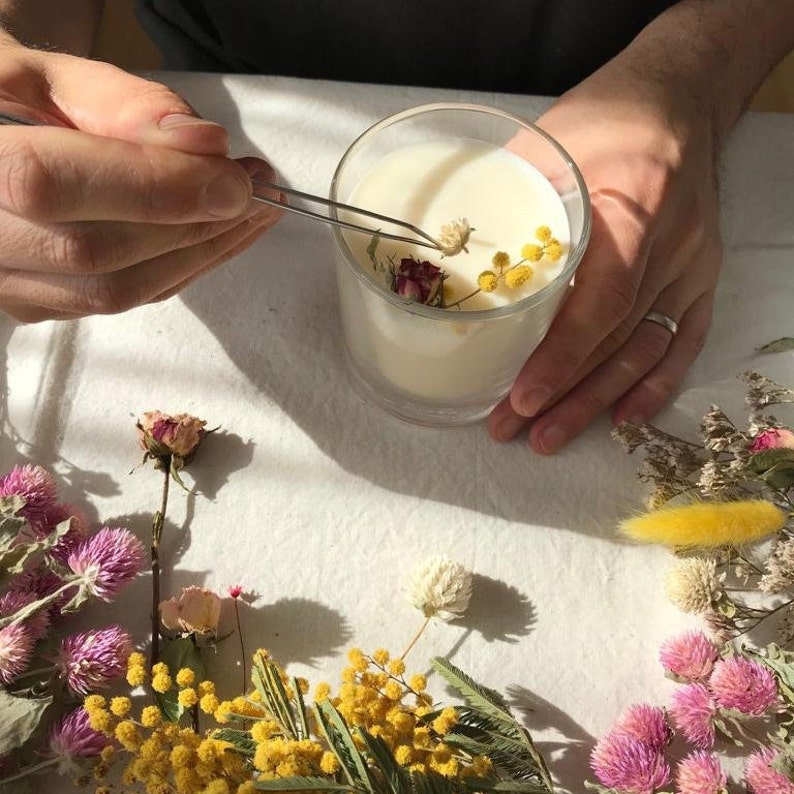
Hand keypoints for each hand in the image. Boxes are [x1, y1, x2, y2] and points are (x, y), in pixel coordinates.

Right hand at [0, 33, 281, 322]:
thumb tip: (204, 145)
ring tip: (254, 213)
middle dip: (194, 225)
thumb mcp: (45, 72)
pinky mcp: (37, 304)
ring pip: (114, 291)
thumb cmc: (9, 94)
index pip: (54, 187)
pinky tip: (220, 237)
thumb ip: (117, 102)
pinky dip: (181, 268)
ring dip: (200, 255)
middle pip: (96, 254)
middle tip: (259, 191)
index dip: (156, 188)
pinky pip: (121, 300)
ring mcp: (4, 282)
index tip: (235, 181)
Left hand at [487, 58, 721, 452]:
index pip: (602, 301)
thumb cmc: (608, 117)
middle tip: (513, 429)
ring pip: (645, 350)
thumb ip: (504, 200)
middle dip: (564, 394)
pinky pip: (683, 340)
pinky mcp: (700, 277)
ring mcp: (692, 266)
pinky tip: (622, 419)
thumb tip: (445, 252)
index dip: (562, 357)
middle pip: (617, 340)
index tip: (523, 397)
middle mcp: (673, 246)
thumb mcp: (547, 143)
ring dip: (596, 401)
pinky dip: (653, 384)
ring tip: (549, 437)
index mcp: (635, 206)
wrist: (678, 99)